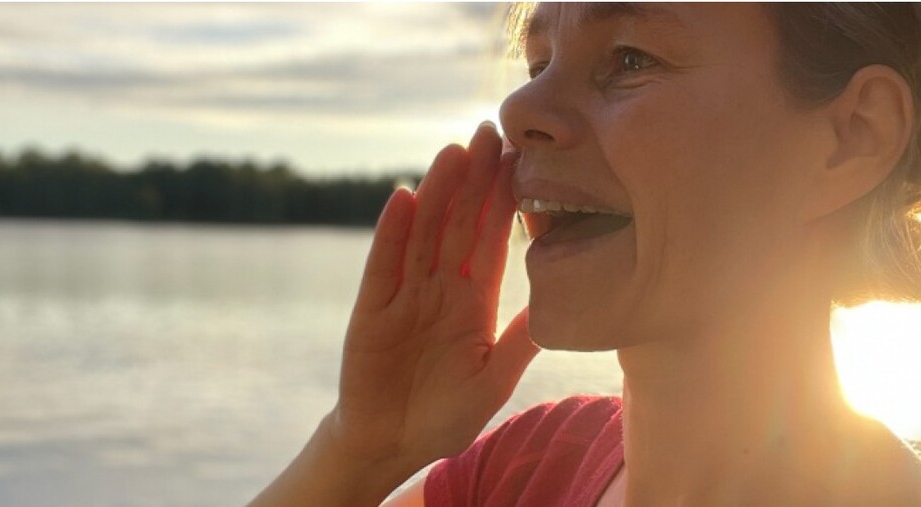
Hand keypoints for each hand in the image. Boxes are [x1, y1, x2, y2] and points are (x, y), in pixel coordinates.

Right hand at [328, 123, 538, 471]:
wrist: (392, 444)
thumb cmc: (445, 415)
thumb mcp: (494, 378)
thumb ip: (520, 340)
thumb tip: (563, 302)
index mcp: (474, 298)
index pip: (492, 238)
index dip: (504, 199)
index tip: (520, 159)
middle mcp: (440, 286)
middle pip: (458, 223)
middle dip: (475, 180)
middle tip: (489, 133)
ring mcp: (406, 294)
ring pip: (423, 234)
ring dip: (437, 193)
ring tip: (453, 153)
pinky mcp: (374, 310)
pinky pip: (384, 266)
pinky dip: (392, 234)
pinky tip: (403, 199)